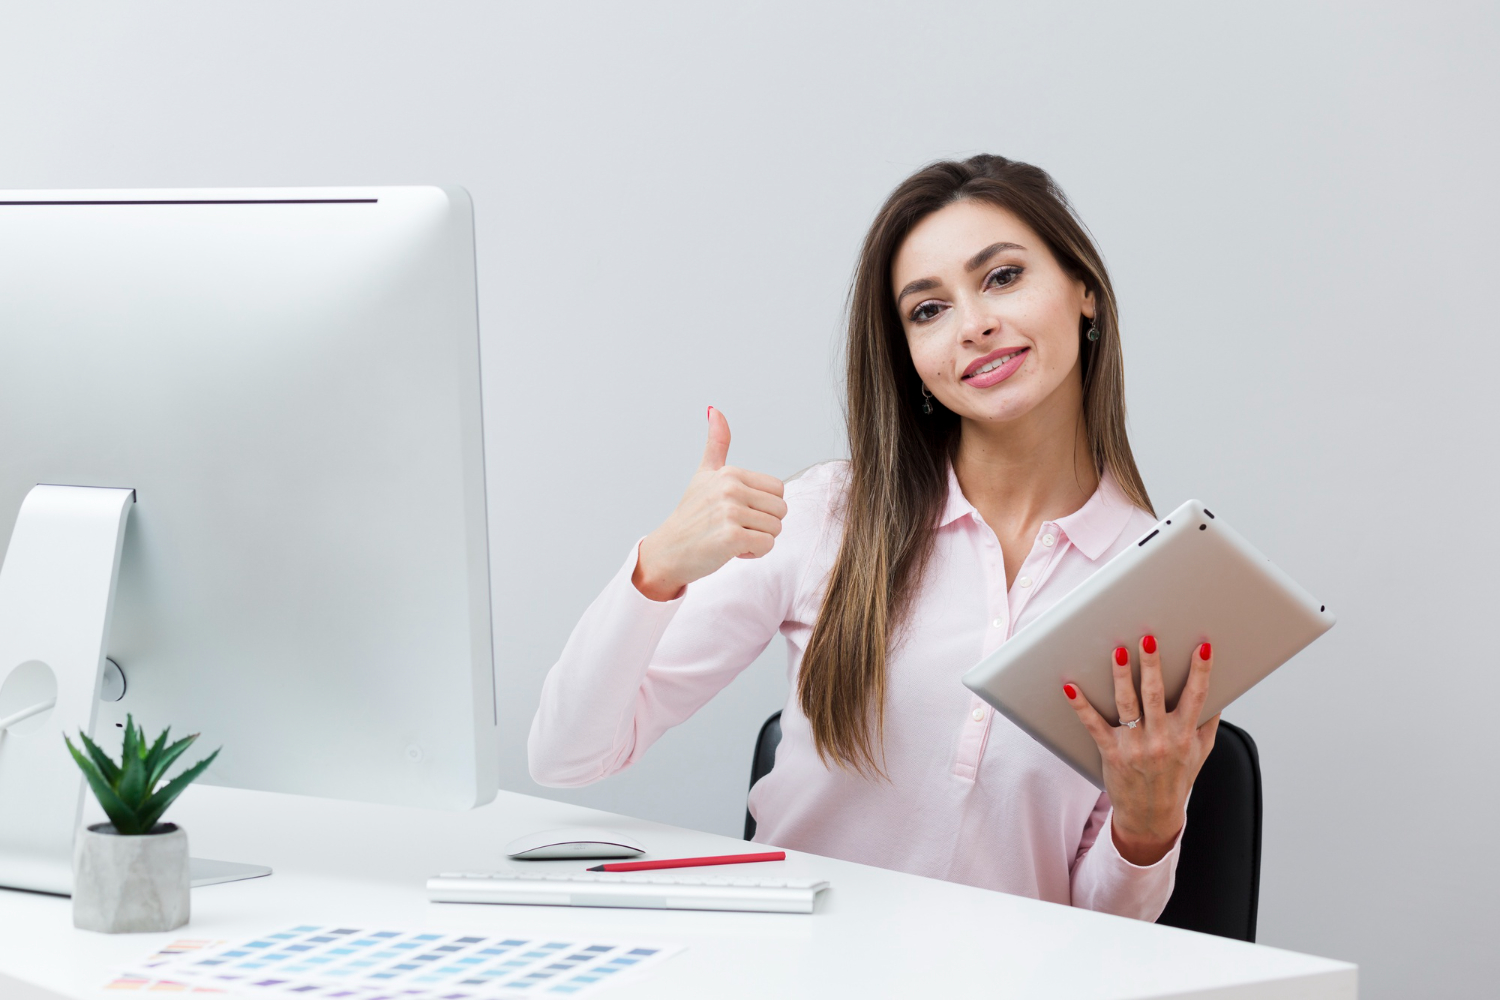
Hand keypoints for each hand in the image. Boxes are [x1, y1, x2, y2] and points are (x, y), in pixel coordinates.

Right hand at [632, 407, 786, 601]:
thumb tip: (714, 410)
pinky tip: (732, 551)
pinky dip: (754, 553)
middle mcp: (730, 488)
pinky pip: (767, 545)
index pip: (778, 490)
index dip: (763, 507)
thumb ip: (716, 443)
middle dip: (763, 525)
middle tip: (736, 528)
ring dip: (758, 540)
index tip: (738, 513)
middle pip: (780, 510)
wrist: (668, 552)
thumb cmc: (690, 517)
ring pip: (776, 529)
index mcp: (730, 472)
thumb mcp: (703, 474)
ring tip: (732, 539)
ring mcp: (730, 512)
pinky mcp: (731, 537)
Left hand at [1064, 636, 1220, 865]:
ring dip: (1121, 677)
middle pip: (1156, 695)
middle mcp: (1161, 739)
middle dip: (1152, 665)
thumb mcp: (1200, 752)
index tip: (1202, 647)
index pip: (1197, 696)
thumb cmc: (1177, 779)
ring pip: (1127, 705)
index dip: (1201, 671)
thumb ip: (1207, 722)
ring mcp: (1135, 746)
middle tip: (1147, 639)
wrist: (1152, 816)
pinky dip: (1081, 706)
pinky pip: (1094, 725)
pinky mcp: (1112, 753)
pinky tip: (1070, 688)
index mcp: (1185, 735)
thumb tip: (1218, 691)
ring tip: (1117, 652)